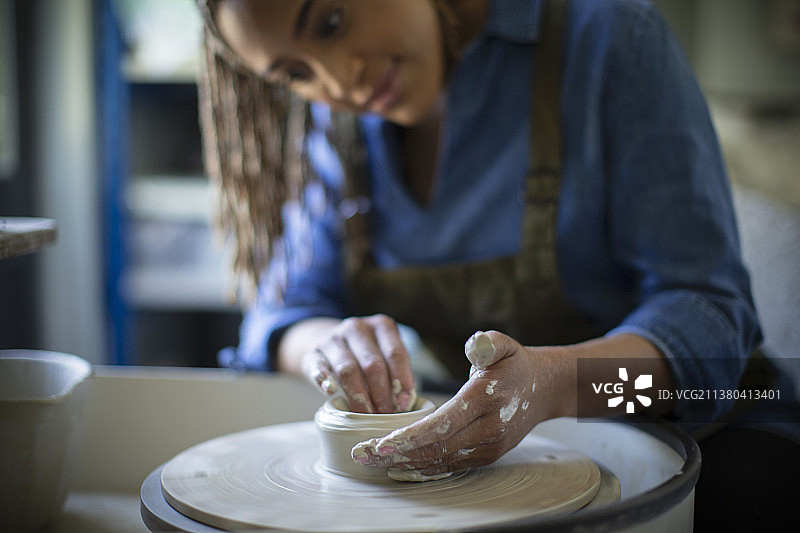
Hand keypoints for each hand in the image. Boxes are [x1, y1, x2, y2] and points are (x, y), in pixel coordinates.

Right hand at [301, 314, 416, 413]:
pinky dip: (324, 380)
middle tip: (386, 414)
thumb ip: (395, 372)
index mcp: (382, 326)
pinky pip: (318, 367)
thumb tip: (405, 401)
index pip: (395, 353)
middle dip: (381, 393)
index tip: (403, 403)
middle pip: (372, 364)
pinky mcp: (313, 352)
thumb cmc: (365, 354)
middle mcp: (357, 327)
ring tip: (366, 414)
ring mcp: (333, 339)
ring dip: (359, 396)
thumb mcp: (384, 354)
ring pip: (347, 369)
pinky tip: (330, 393)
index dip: (402, 380)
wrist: (328, 341)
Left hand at [352, 331, 562, 477]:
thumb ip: (487, 343)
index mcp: (484, 401)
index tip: (380, 442)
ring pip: (441, 462)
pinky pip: (451, 466)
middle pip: (436, 448)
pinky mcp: (486, 456)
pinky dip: (424, 469)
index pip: (442, 424)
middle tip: (362, 455)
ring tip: (372, 463)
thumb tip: (472, 344)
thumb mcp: (504, 345)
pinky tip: (399, 468)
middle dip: (396, 455)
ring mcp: (488, 447)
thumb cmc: (515, 365)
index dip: (409, 436)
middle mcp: (487, 430)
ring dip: (405, 465)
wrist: (544, 390)